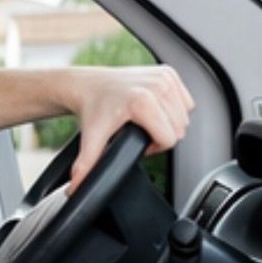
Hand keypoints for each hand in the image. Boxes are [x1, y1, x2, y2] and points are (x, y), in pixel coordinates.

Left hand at [67, 65, 193, 193]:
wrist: (85, 85)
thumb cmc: (91, 110)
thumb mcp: (90, 139)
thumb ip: (86, 166)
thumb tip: (76, 190)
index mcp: (143, 102)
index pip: (169, 139)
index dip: (153, 147)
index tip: (136, 141)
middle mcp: (157, 86)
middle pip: (180, 128)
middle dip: (162, 135)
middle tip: (139, 131)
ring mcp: (164, 78)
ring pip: (185, 115)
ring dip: (169, 122)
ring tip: (146, 121)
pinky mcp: (168, 72)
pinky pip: (185, 100)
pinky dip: (174, 107)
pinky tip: (154, 109)